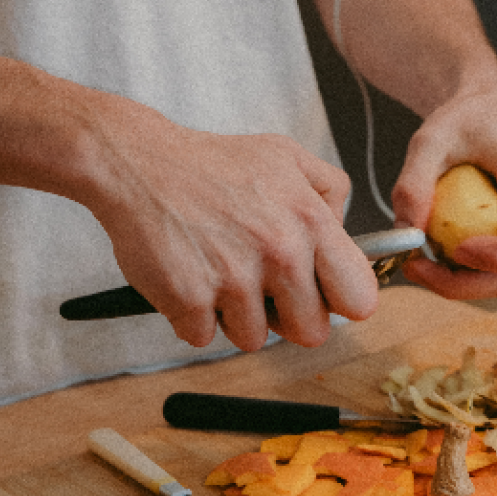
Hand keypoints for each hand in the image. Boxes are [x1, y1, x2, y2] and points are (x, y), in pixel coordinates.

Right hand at [87, 106, 378, 349]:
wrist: (138, 163)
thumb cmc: (211, 163)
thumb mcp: (287, 156)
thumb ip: (329, 190)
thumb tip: (345, 234)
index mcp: (310, 222)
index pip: (358, 298)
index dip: (339, 301)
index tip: (322, 295)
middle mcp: (279, 252)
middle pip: (312, 333)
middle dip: (289, 318)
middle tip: (264, 290)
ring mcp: (234, 280)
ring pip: (254, 339)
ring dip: (236, 317)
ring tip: (219, 272)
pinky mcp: (190, 300)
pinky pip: (204, 336)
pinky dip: (193, 316)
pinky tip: (189, 277)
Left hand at [390, 85, 496, 299]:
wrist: (486, 113)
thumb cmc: (465, 120)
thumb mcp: (429, 140)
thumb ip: (413, 181)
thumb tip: (407, 231)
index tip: (455, 250)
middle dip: (464, 284)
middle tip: (415, 267)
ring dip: (462, 284)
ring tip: (420, 263)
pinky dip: (466, 275)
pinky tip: (435, 257)